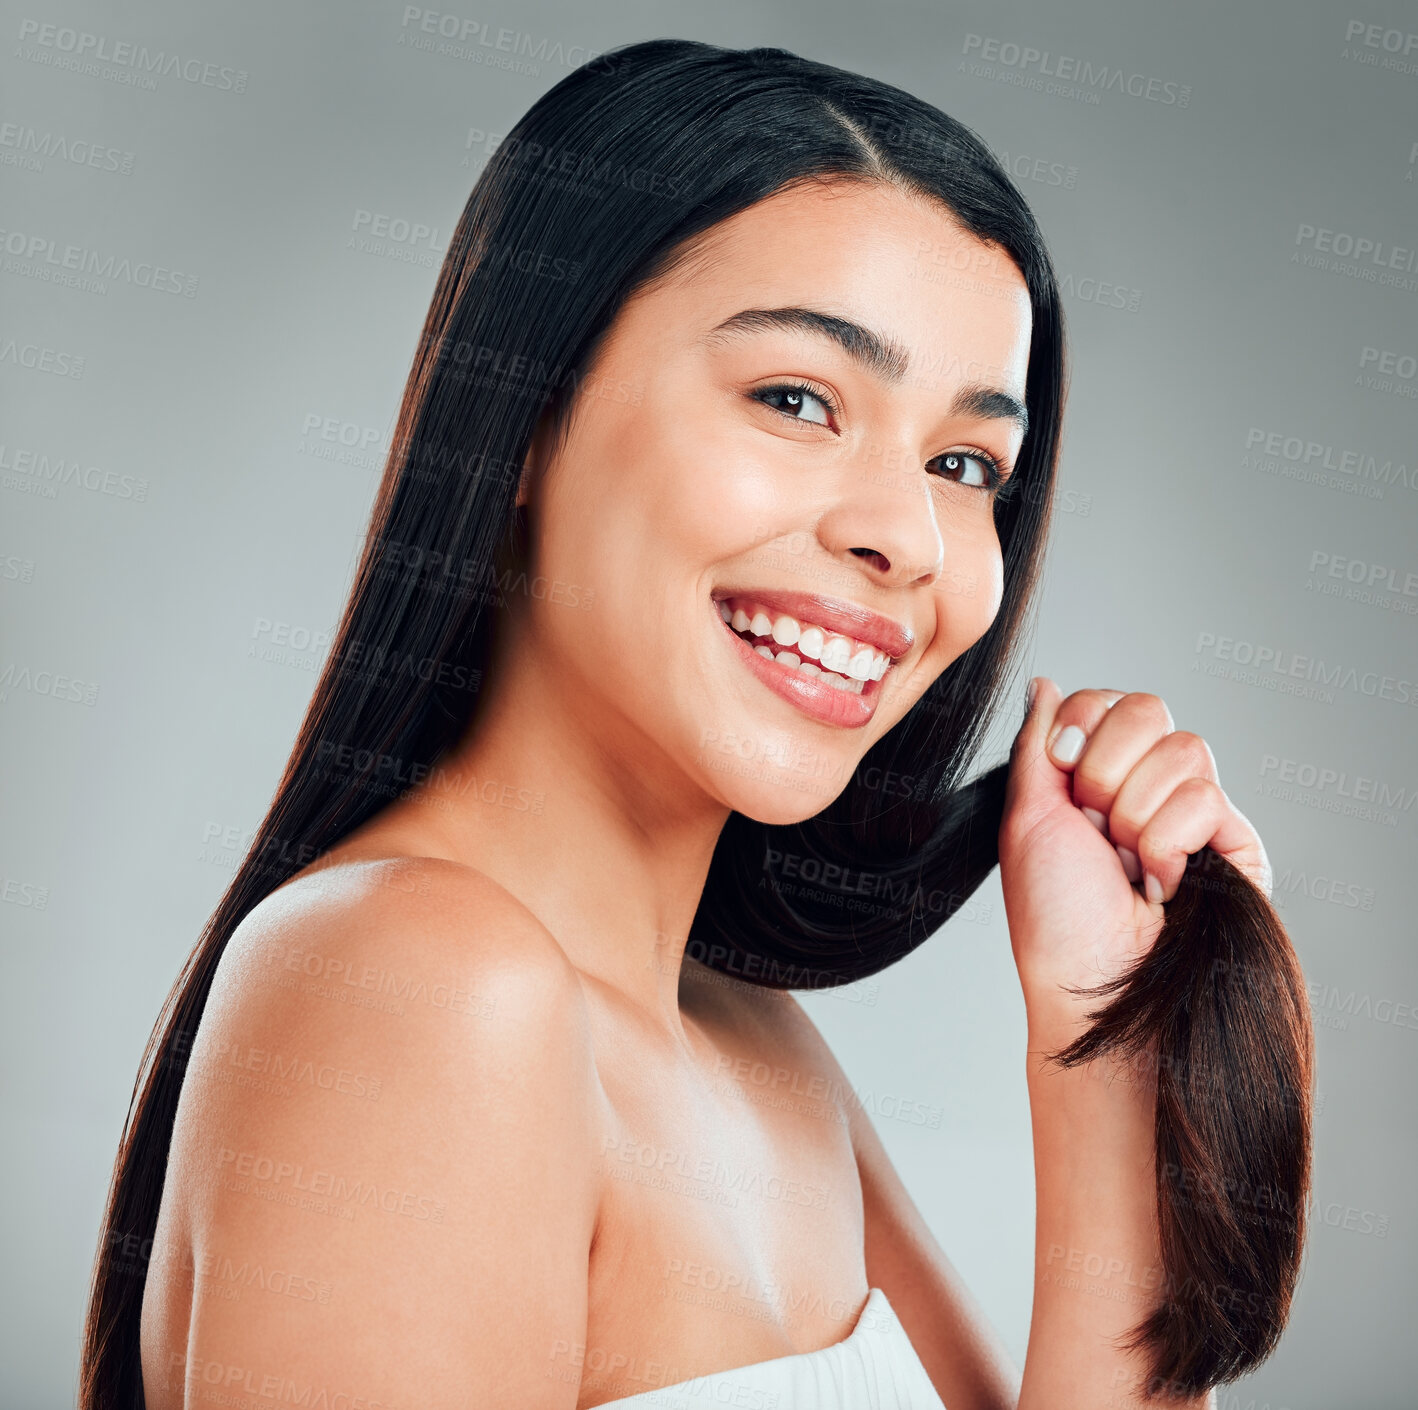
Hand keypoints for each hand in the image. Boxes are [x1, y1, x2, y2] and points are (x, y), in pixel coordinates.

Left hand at [999, 676, 1270, 1042]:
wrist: (1092, 982)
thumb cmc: (1054, 914)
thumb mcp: (1026, 816)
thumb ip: (1038, 742)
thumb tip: (1043, 684)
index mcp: (1096, 774)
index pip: (1106, 700)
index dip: (1079, 731)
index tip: (1062, 779)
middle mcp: (1147, 785)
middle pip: (1148, 707)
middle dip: (1105, 771)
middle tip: (1095, 830)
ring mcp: (1194, 812)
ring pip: (1185, 748)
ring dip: (1135, 815)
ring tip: (1127, 865)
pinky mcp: (1236, 843)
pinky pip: (1207, 797)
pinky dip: (1168, 844)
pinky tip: (1160, 883)